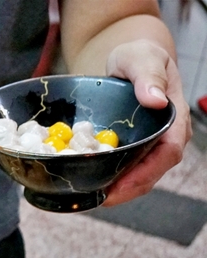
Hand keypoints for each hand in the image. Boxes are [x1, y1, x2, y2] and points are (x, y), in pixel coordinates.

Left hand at [102, 39, 191, 206]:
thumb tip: (155, 100)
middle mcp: (164, 137)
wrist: (128, 60)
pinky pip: (122, 170)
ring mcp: (148, 145)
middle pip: (151, 173)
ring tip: (89, 198)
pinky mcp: (131, 149)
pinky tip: (86, 185)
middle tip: (97, 200)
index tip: (120, 186)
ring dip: (115, 191)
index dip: (146, 173)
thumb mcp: (140, 57)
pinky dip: (106, 180)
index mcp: (174, 118)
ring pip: (137, 177)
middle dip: (127, 190)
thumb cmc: (137, 56)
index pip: (168, 152)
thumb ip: (147, 75)